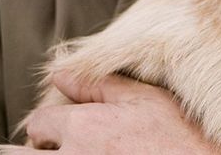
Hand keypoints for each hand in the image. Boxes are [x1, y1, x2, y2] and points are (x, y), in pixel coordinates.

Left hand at [18, 73, 220, 153]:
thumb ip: (98, 83)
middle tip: (62, 149)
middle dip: (38, 150)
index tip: (63, 133)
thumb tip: (59, 73)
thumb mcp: (145, 99)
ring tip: (72, 154)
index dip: (48, 126)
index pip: (39, 123)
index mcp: (83, 127)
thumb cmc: (182, 136)